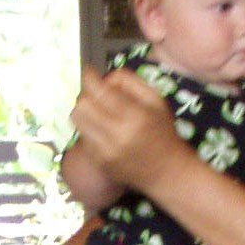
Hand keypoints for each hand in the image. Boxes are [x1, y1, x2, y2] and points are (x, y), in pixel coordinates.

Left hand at [68, 66, 193, 194]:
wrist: (166, 172)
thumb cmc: (163, 132)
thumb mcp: (157, 101)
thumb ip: (132, 83)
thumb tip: (107, 77)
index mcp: (135, 115)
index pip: (100, 90)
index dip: (90, 77)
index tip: (90, 72)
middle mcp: (117, 134)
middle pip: (83, 103)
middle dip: (88, 94)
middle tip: (97, 95)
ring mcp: (105, 151)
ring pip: (77, 119)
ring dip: (84, 110)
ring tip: (97, 111)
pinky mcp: (99, 162)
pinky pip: (82, 136)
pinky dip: (88, 128)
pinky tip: (102, 130)